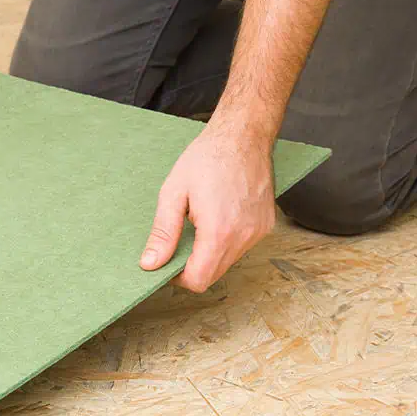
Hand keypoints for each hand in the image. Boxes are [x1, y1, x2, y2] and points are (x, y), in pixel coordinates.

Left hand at [139, 122, 275, 291]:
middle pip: (213, 275)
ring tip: (199, 224)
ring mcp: (258, 232)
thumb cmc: (207, 158)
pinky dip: (225, 242)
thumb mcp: (173, 193)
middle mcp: (244, 237)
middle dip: (192, 266)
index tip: (167, 261)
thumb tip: (150, 264)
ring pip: (227, 263)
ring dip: (209, 254)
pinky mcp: (266, 225)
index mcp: (218, 232)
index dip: (178, 277)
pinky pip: (241, 248)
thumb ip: (163, 233)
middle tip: (179, 240)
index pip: (198, 280)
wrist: (243, 135)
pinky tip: (217, 218)